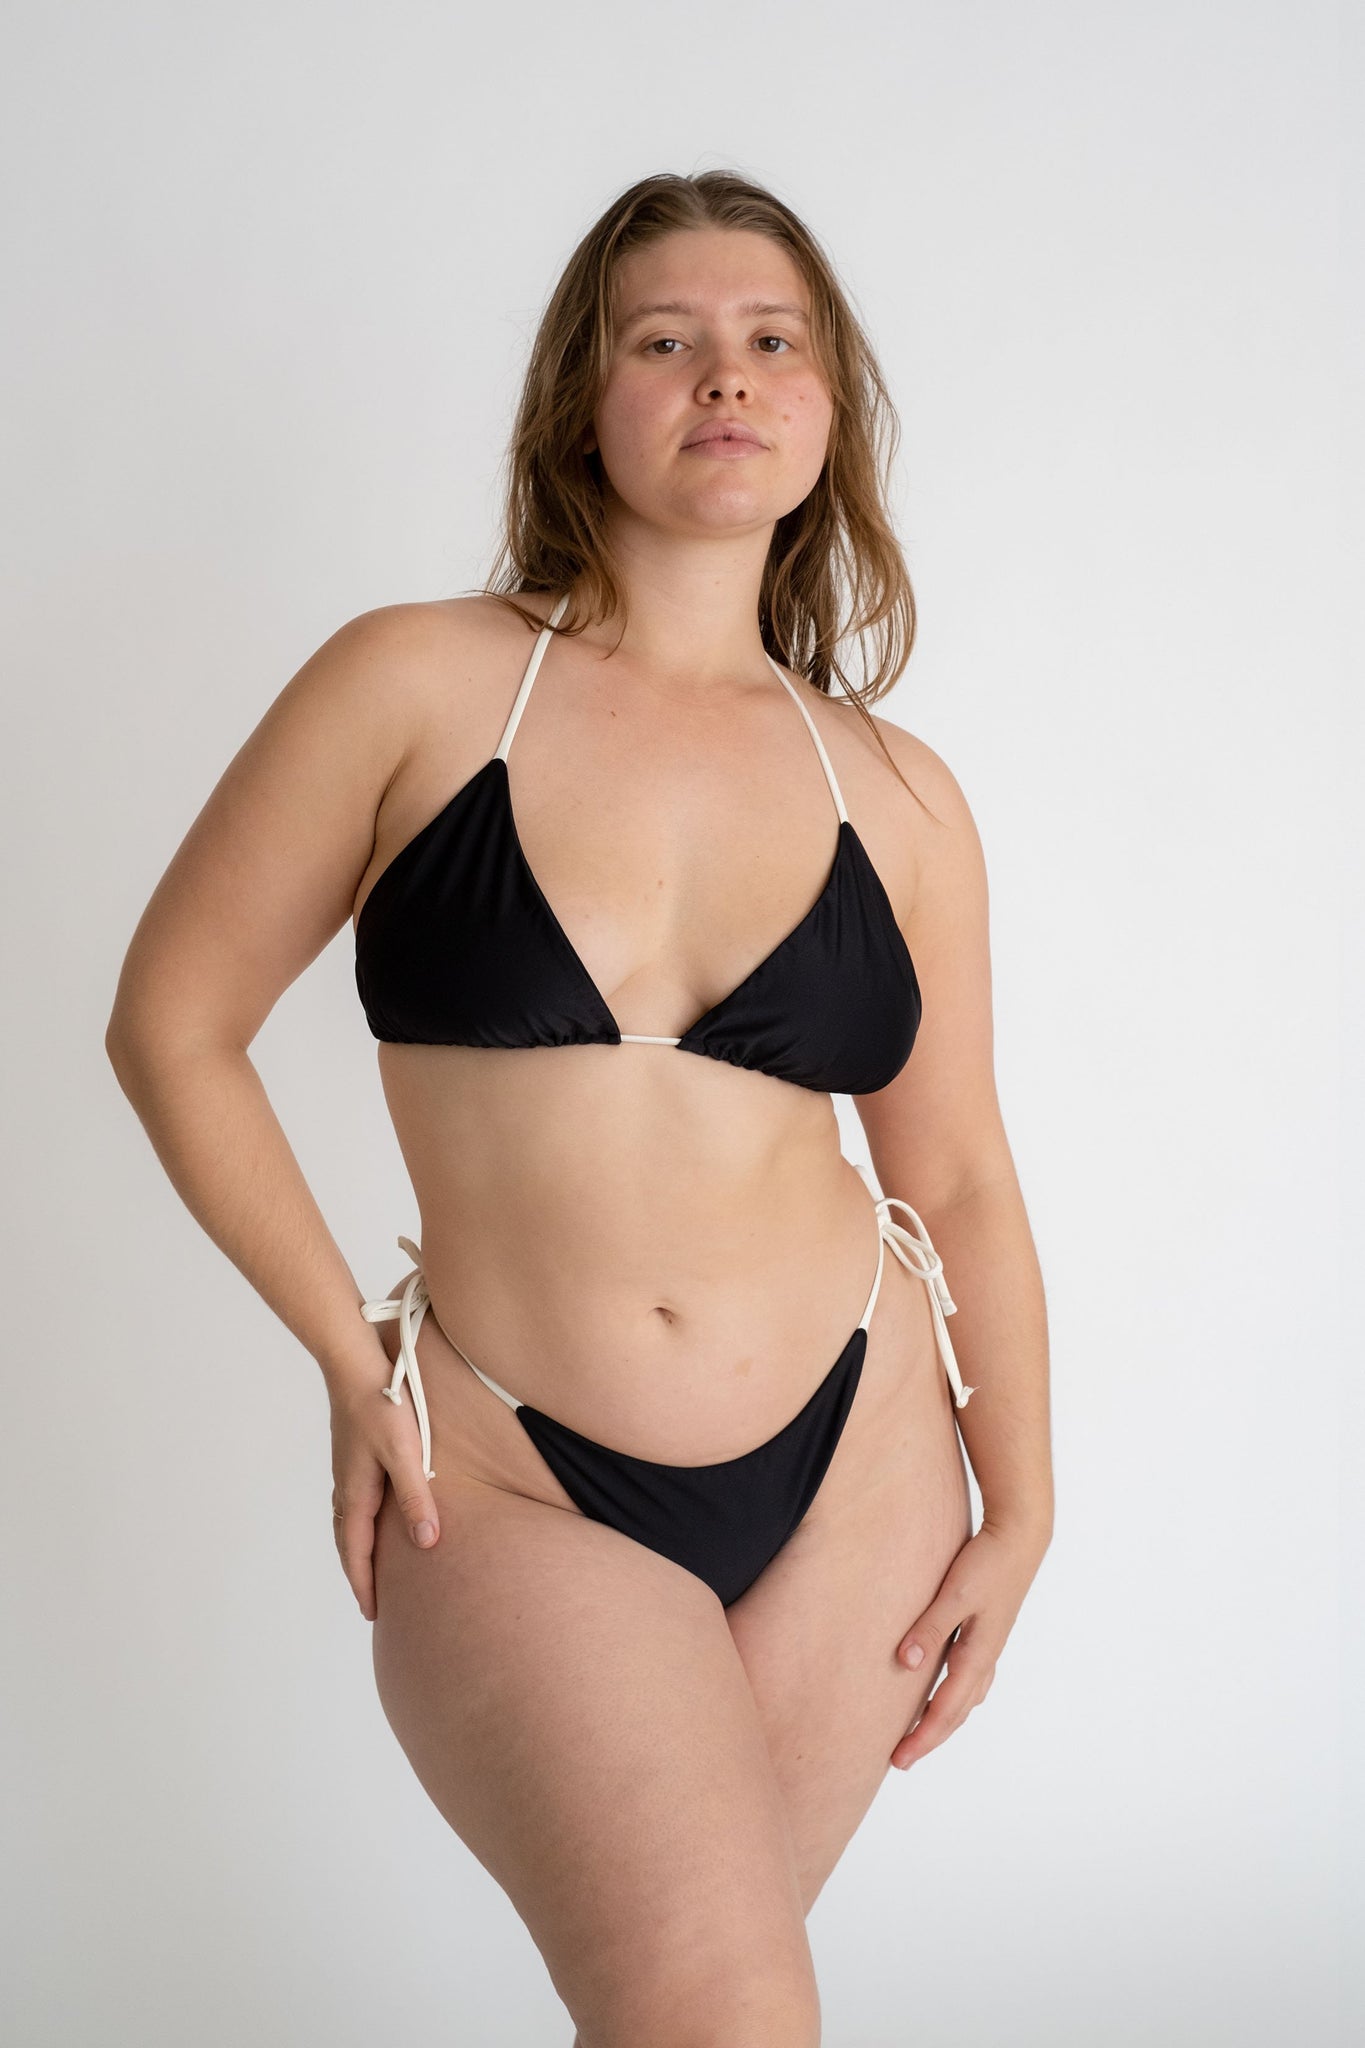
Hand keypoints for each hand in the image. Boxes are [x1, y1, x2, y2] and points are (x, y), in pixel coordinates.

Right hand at [327, 1304, 440, 1622]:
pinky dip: (360, 1525)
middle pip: (348, 1543)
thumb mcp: (405, 1453)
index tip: (373, 1614)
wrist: (354, 1362)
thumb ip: (417, 1497)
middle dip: (359, 1573)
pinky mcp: (354, 1455)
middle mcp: (346, 1488)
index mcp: (355, 1494)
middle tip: (372, 1602)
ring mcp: (348, 1471)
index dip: (365, 1585)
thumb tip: (427, 1544)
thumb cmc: (382, 1405)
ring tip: (372, 1568)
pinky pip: (354, 1503)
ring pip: (349, 1522)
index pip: (356, 1553)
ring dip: (358, 1549)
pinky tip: (376, 1517)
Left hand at [890, 1516, 1050, 1770]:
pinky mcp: (988, 1630)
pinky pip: (971, 1677)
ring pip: (967, 1697)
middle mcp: (985, 1656)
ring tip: (922, 1730)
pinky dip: (956, 1694)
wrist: (1020, 1535)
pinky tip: (946, 1688)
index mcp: (977, 1654)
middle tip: (902, 1758)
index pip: (945, 1709)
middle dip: (930, 1736)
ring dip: (945, 1718)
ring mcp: (989, 1644)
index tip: (899, 1759)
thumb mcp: (954, 1594)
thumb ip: (930, 1628)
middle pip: (957, 1711)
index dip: (922, 1737)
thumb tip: (905, 1665)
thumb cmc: (987, 1563)